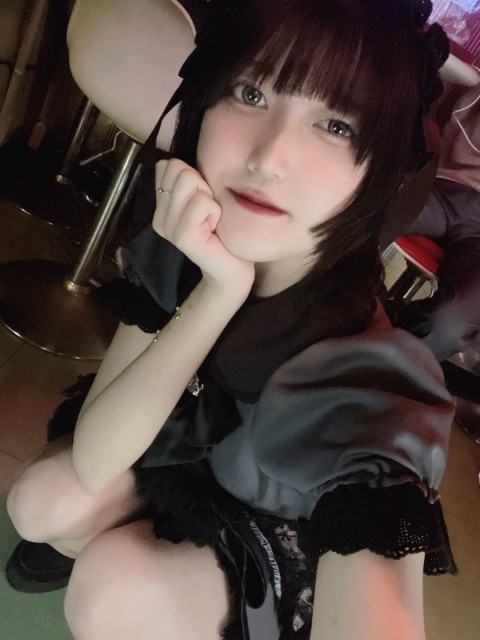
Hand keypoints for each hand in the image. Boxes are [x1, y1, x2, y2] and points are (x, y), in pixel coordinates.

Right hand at [153, 158, 254, 296]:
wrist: (232, 270)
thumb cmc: (223, 233)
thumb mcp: (204, 199)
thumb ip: (188, 180)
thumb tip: (172, 161)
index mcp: (160, 207)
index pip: (168, 165)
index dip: (195, 178)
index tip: (203, 203)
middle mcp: (159, 218)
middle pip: (179, 169)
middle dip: (203, 186)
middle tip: (209, 213)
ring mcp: (168, 229)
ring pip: (190, 181)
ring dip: (210, 199)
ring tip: (212, 221)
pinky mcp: (182, 237)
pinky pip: (200, 202)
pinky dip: (215, 210)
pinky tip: (214, 228)